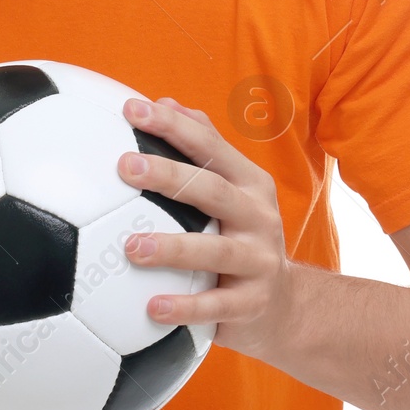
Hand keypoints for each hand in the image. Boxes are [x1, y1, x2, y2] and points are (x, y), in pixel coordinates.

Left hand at [117, 96, 297, 363]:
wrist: (285, 306)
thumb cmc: (240, 237)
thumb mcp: (232, 190)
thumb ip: (203, 149)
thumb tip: (165, 101)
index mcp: (249, 182)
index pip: (209, 145)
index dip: (173, 125)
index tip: (130, 109)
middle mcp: (258, 216)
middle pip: (212, 190)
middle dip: (169, 175)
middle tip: (125, 166)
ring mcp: (259, 261)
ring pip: (215, 251)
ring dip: (172, 248)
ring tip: (132, 246)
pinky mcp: (252, 304)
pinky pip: (215, 307)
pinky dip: (184, 307)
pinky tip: (151, 308)